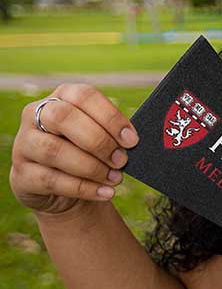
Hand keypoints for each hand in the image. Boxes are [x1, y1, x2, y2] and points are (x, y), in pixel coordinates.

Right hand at [10, 84, 138, 216]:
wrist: (62, 190)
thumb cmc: (86, 154)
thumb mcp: (98, 138)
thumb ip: (112, 134)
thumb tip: (132, 141)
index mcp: (61, 97)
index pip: (84, 96)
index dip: (110, 117)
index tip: (131, 140)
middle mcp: (35, 115)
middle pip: (64, 117)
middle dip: (98, 141)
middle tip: (121, 160)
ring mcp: (24, 144)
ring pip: (55, 151)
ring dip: (91, 167)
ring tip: (115, 178)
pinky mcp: (21, 174)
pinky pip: (52, 180)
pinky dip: (83, 188)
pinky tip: (105, 192)